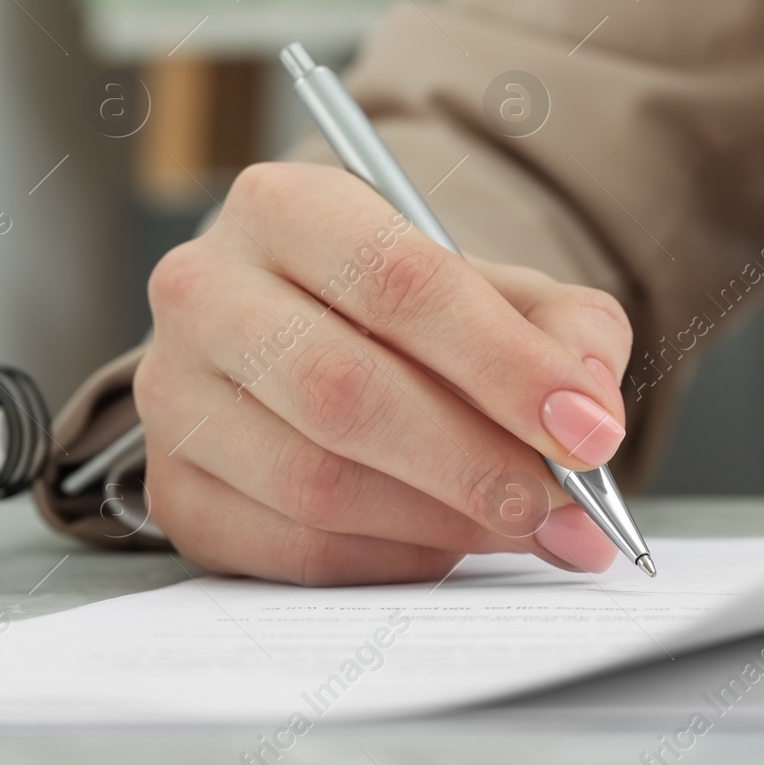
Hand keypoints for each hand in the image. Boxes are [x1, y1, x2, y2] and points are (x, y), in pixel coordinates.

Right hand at [133, 162, 631, 584]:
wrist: (318, 341)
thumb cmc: (417, 317)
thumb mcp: (506, 294)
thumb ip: (569, 333)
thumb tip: (591, 409)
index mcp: (287, 207)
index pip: (400, 283)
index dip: (506, 367)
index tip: (589, 432)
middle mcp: (205, 290)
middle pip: (347, 392)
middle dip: (477, 461)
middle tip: (562, 504)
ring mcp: (172, 396)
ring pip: (314, 483)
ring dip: (442, 520)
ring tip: (522, 524)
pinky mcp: (173, 489)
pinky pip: (289, 549)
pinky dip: (390, 558)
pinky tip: (447, 542)